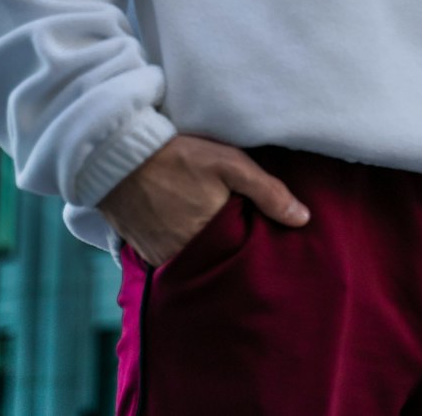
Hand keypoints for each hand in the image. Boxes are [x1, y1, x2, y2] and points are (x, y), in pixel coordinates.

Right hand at [97, 133, 310, 268]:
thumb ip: (268, 192)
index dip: (252, 248)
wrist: (118, 156)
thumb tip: (303, 219)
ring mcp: (159, 259)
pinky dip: (181, 253)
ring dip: (205, 256)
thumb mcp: (230, 164)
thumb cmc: (179, 156)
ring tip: (215, 240)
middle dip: (230, 256)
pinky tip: (188, 236)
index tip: (263, 241)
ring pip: (194, 265)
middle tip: (240, 240)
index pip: (242, 256)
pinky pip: (170, 263)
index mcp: (210, 239)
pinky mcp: (142, 254)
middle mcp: (184, 258)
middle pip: (217, 263)